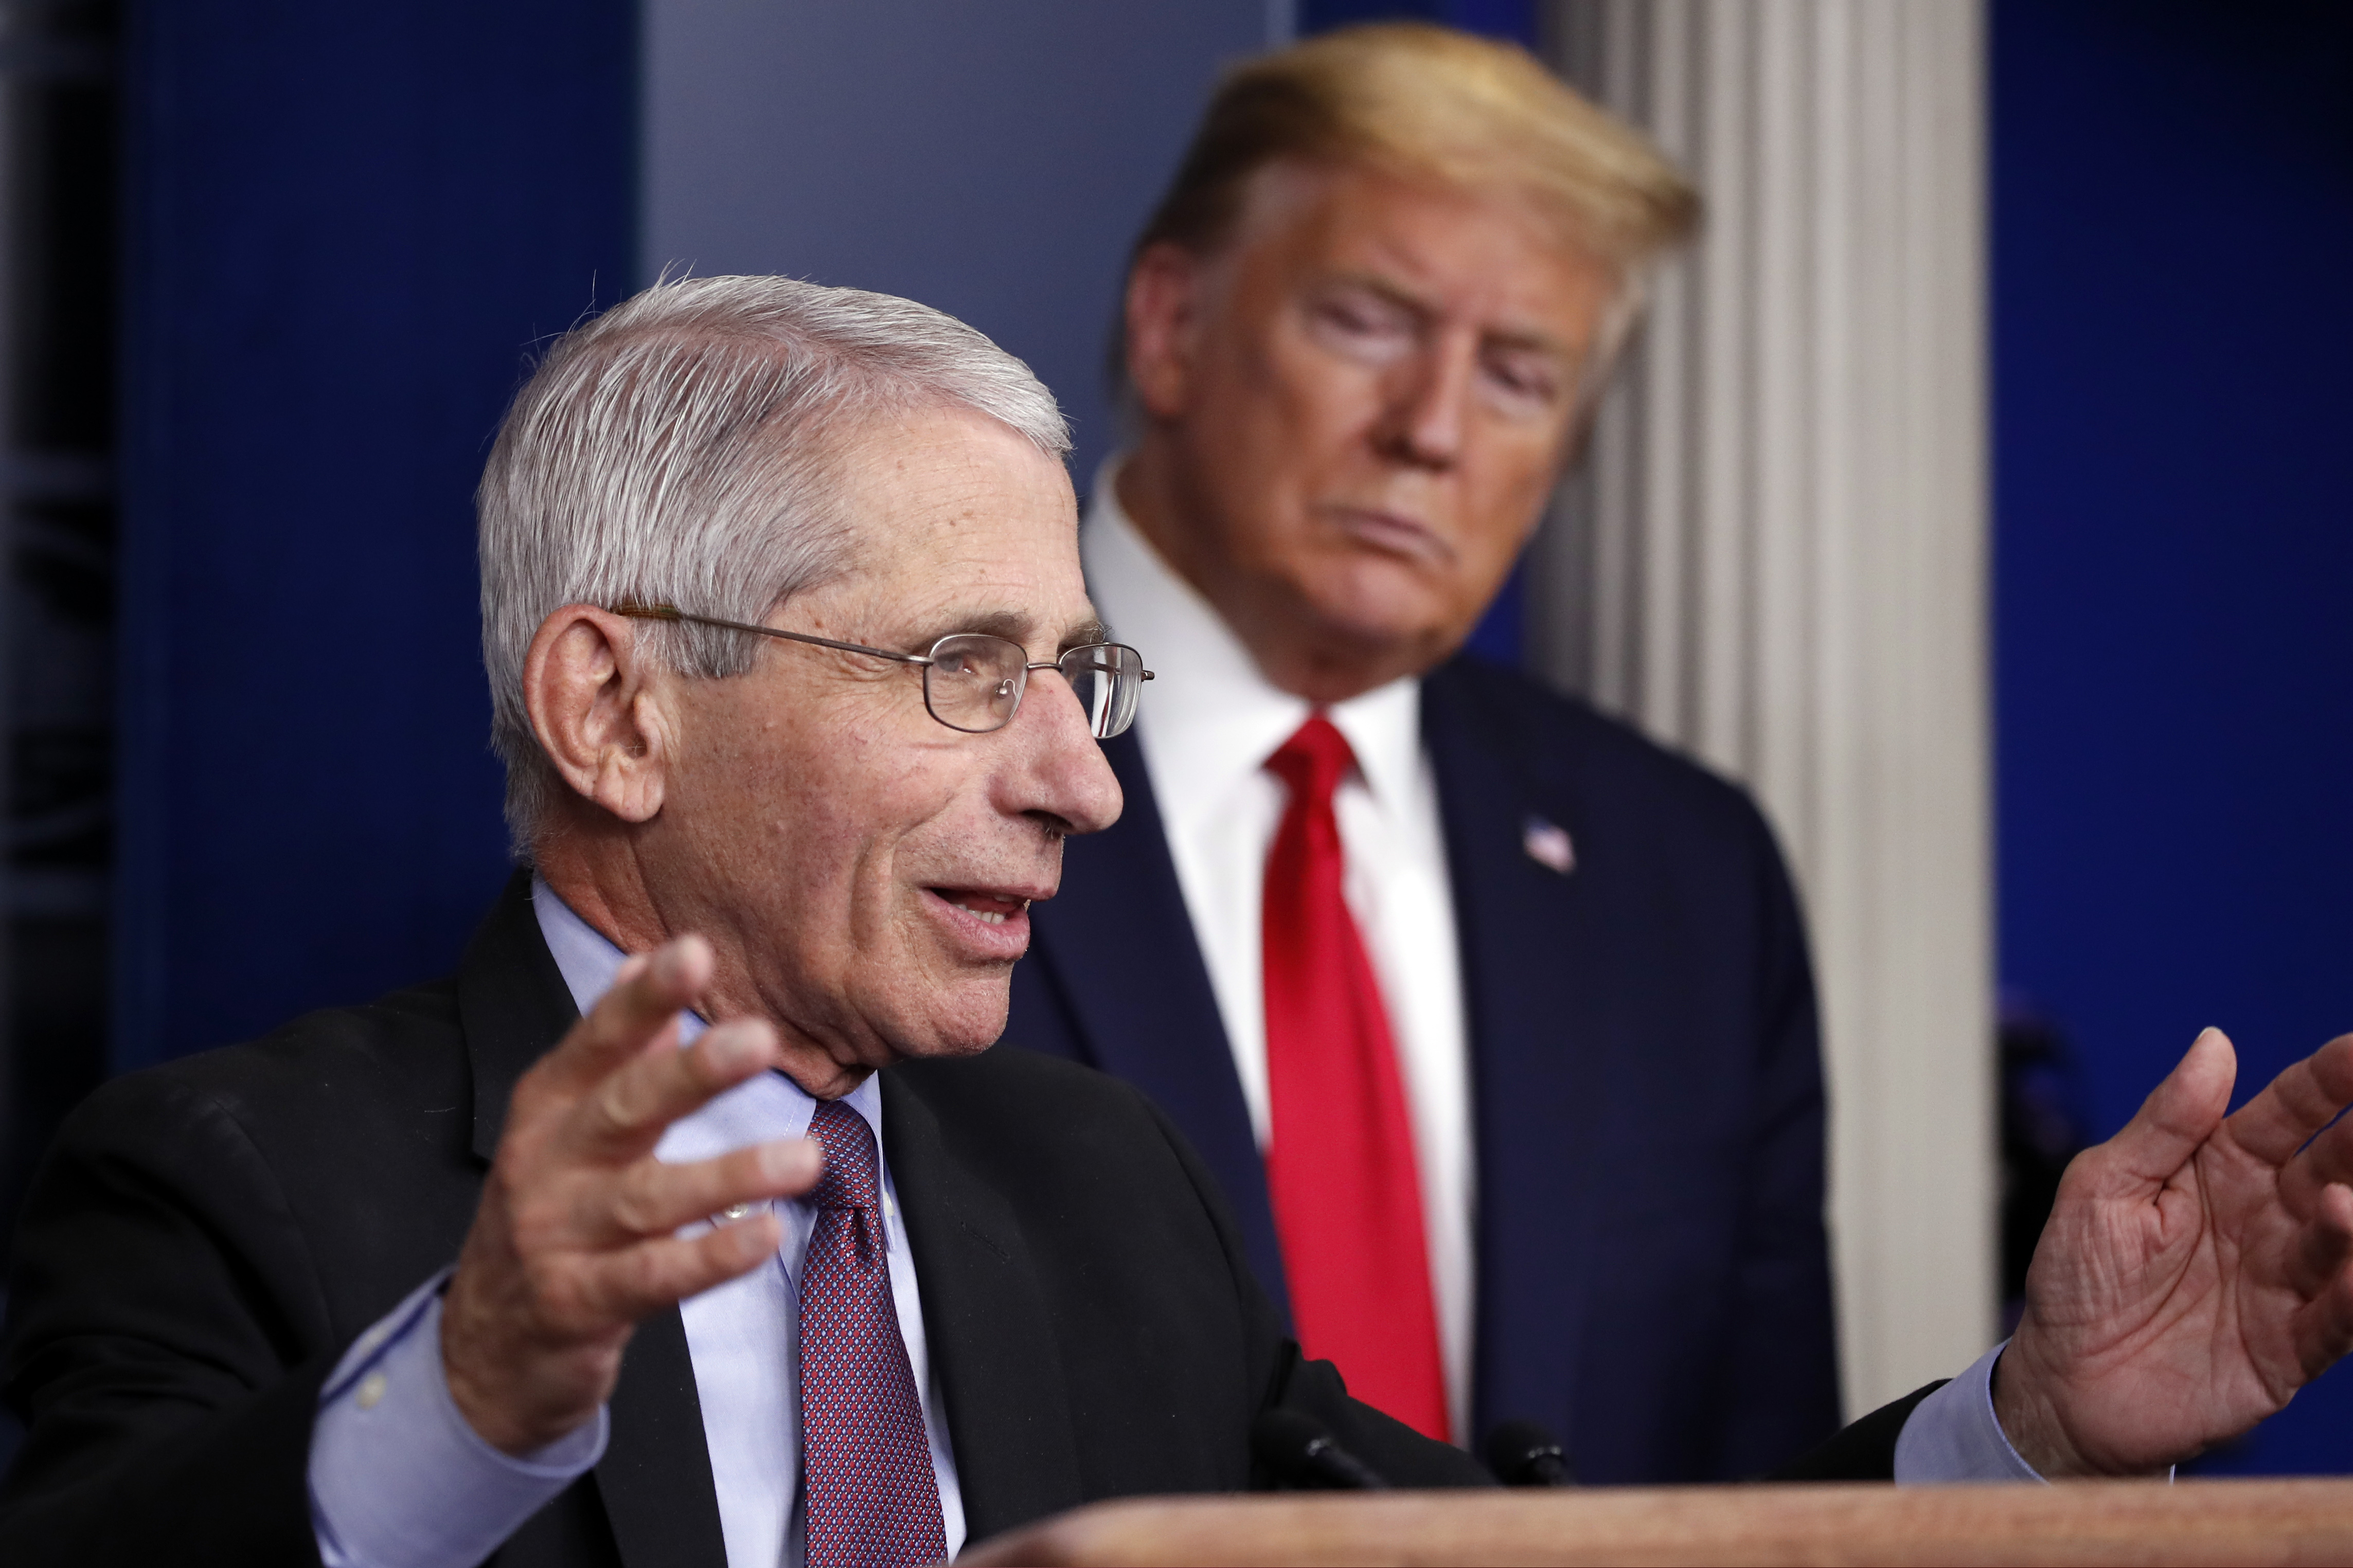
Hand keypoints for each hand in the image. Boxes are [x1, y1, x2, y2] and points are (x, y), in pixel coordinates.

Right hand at [441, 936, 822, 1453]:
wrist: (484, 1348)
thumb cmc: (548, 1214)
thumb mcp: (565, 1126)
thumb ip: (611, 1049)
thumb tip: (643, 961)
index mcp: (548, 1109)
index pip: (597, 1043)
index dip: (643, 1001)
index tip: (693, 950)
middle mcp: (547, 1164)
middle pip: (621, 1109)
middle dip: (689, 1073)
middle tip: (758, 1038)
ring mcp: (558, 1237)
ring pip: (648, 1198)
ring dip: (728, 1175)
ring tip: (803, 1156)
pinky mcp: (579, 1304)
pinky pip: (653, 1277)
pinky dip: (710, 1257)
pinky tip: (766, 1235)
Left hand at [1996, 1027, 2352, 1475]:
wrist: (2064, 1383)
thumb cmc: (2077, 1276)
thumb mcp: (2102, 1186)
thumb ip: (2164, 1123)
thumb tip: (2214, 1042)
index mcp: (2221, 1166)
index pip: (2290, 1112)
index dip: (2329, 1079)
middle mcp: (2267, 1216)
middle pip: (2334, 1168)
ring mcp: (2285, 1281)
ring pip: (2344, 1242)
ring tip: (2344, 1204)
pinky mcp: (2289, 1348)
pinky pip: (2337, 1320)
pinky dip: (2352, 1299)